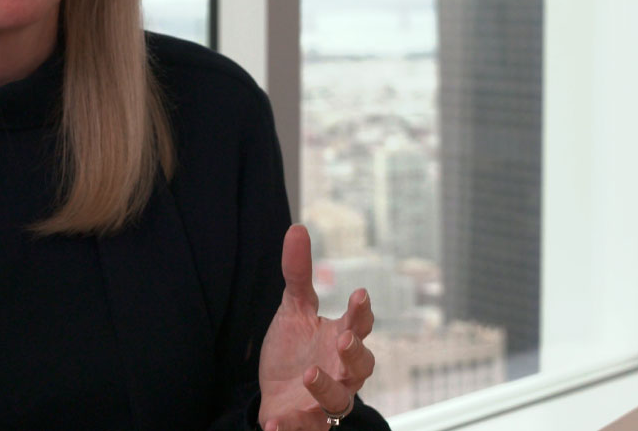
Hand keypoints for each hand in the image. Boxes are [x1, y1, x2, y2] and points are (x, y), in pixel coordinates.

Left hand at [256, 225, 375, 430]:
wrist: (275, 393)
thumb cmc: (294, 350)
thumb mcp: (293, 309)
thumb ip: (297, 273)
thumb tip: (297, 228)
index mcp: (341, 339)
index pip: (359, 324)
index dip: (361, 311)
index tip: (359, 294)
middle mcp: (341, 372)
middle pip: (362, 365)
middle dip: (355, 352)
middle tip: (343, 338)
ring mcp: (326, 401)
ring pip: (339, 400)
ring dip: (327, 388)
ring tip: (309, 375)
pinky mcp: (307, 423)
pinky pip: (304, 428)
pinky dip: (292, 426)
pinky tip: (275, 423)